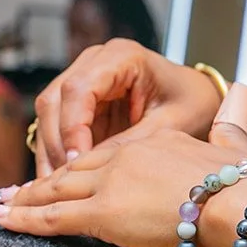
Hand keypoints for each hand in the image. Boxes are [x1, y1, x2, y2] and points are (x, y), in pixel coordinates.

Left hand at [0, 80, 246, 246]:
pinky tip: (4, 221)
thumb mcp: (237, 146)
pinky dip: (26, 219)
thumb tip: (246, 91)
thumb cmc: (246, 185)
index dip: (81, 163)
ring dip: (26, 201)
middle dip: (44, 182)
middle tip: (14, 194)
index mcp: (155, 141)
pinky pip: (54, 216)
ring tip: (2, 209)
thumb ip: (235, 122)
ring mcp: (111, 181)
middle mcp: (127, 155)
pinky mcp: (103, 210)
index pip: (107, 153)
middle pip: (75, 168)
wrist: (241, 204)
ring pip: (57, 190)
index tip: (64, 173)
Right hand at [30, 39, 225, 176]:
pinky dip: (55, 154)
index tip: (77, 162)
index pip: (79, 88)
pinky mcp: (78, 102)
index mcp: (122, 56)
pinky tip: (56, 183)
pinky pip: (55, 127)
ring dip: (50, 152)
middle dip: (56, 143)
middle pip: (54, 99)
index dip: (73, 127)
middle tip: (59, 183)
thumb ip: (131, 143)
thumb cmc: (191, 105)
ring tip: (54, 189)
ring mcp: (83, 78)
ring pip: (48, 114)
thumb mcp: (169, 126)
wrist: (198, 100)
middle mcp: (95, 61)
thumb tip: (90, 169)